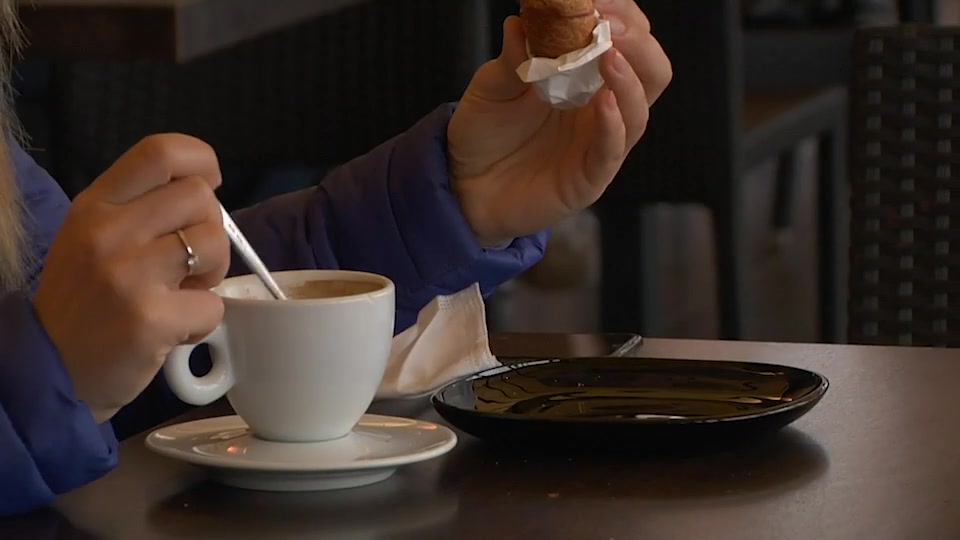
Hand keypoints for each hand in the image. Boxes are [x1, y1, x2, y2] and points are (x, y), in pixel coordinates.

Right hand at [33, 135, 229, 422]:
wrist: (50, 370)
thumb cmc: (84, 301)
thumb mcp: (93, 238)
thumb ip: (140, 209)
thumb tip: (206, 191)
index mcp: (96, 205)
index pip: (161, 153)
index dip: (201, 161)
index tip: (210, 184)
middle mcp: (109, 232)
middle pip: (201, 198)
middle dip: (211, 229)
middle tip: (190, 262)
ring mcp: (129, 275)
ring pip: (214, 244)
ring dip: (212, 272)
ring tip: (183, 292)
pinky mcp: (149, 319)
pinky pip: (212, 304)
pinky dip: (204, 320)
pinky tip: (175, 328)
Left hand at [448, 0, 671, 245]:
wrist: (463, 187)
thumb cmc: (484, 134)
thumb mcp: (492, 87)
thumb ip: (513, 57)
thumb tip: (522, 21)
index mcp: (587, 78)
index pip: (626, 40)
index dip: (620, 15)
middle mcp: (602, 109)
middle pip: (650, 71)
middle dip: (638, 42)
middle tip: (611, 25)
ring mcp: (599, 144)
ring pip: (639, 111)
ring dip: (630, 79)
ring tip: (609, 54)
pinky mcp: (588, 178)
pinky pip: (612, 151)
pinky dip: (614, 125)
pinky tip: (604, 103)